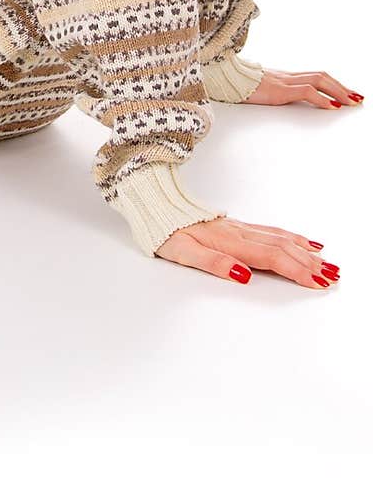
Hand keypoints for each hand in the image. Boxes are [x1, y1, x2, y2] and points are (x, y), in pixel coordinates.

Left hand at [155, 216, 339, 287]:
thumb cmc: (167, 233)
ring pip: (281, 239)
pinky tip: (304, 242)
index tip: (317, 282)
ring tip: (328, 262)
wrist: (157, 207)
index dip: (296, 270)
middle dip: (309, 264)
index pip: (271, 258)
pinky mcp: (238, 226)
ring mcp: (241, 228)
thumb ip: (214, 263)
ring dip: (306, 251)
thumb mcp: (183, 253)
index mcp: (229, 242)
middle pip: (282, 248)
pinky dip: (292, 237)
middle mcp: (240, 233)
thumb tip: (243, 275)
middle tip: (333, 276)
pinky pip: (272, 231)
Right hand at [244, 68, 363, 108]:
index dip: (333, 83)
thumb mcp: (255, 90)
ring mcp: (283, 81)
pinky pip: (307, 91)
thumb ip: (268, 91)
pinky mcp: (279, 90)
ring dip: (339, 91)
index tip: (346, 93)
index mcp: (283, 76)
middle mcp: (286, 75)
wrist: (220, 78)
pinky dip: (323, 99)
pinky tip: (332, 107)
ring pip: (320, 80)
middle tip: (357, 98)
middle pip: (322, 76)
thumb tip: (273, 98)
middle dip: (342, 87)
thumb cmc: (234, 86)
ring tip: (351, 102)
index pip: (314, 75)